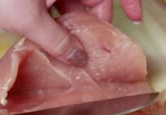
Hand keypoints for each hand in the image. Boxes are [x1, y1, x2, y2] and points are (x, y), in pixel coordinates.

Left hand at [0, 0, 141, 65]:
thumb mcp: (30, 20)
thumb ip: (57, 41)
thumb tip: (79, 58)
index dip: (128, 1)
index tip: (135, 19)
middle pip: (91, 0)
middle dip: (95, 23)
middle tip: (94, 49)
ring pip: (73, 6)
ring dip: (74, 28)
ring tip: (75, 53)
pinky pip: (56, 8)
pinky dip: (58, 24)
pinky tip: (56, 44)